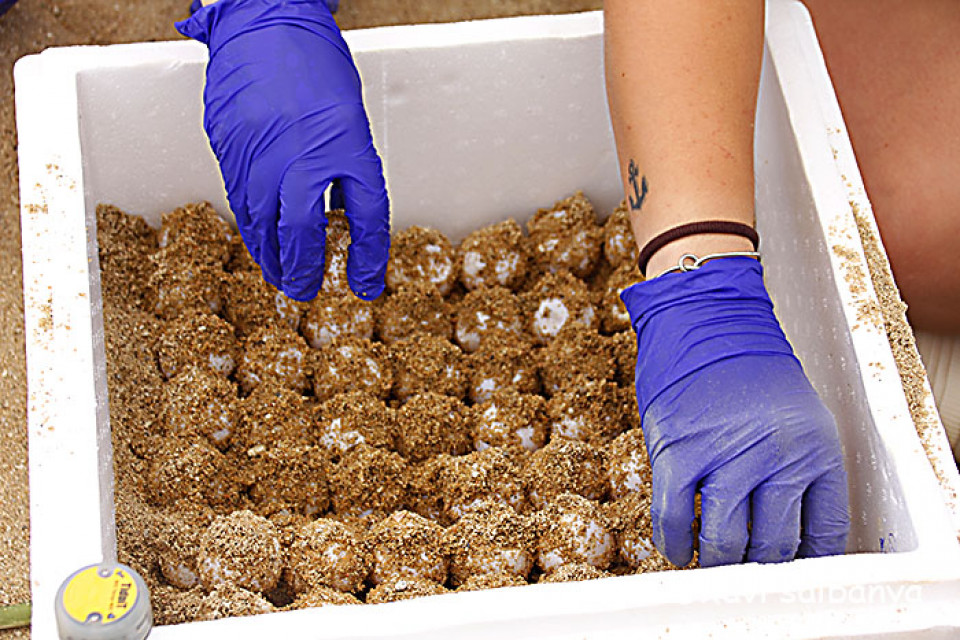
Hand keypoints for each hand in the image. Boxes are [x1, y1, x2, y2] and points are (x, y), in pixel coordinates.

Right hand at [177, 0, 388, 300]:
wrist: (264, 22)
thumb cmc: (314, 67)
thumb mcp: (348, 119)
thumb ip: (347, 170)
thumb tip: (339, 220)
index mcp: (348, 143)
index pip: (366, 216)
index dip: (368, 258)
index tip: (365, 285)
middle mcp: (303, 152)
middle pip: (303, 230)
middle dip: (305, 269)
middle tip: (307, 292)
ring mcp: (261, 150)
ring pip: (264, 223)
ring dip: (273, 258)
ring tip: (282, 279)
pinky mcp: (230, 147)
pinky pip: (240, 201)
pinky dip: (251, 229)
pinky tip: (259, 244)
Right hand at [621, 257, 849, 566]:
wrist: (703, 317)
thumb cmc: (745, 369)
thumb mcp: (792, 416)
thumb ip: (791, 471)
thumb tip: (775, 531)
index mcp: (815, 448)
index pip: (823, 534)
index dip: (804, 562)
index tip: (787, 569)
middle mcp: (777, 456)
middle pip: (772, 547)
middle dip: (756, 566)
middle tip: (742, 566)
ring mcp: (726, 455)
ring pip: (724, 543)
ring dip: (716, 561)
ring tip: (710, 561)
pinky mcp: (679, 452)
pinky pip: (675, 519)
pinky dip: (674, 543)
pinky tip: (677, 548)